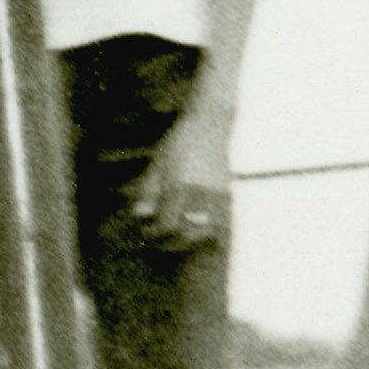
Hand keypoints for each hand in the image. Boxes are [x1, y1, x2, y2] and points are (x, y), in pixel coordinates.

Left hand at [130, 107, 231, 253]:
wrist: (209, 126)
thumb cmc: (177, 144)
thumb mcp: (156, 164)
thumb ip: (148, 192)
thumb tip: (140, 217)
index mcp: (180, 185)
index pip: (167, 225)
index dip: (155, 233)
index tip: (147, 231)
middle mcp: (202, 194)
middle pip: (188, 235)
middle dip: (172, 243)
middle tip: (160, 241)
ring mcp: (218, 196)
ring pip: (206, 234)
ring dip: (191, 240)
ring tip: (177, 237)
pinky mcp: (228, 195)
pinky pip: (220, 225)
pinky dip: (207, 233)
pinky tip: (195, 230)